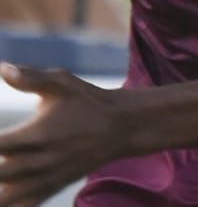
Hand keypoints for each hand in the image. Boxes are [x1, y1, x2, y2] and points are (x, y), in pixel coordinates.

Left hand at [0, 63, 130, 204]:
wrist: (122, 126)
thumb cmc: (87, 100)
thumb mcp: (62, 83)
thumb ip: (30, 78)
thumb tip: (2, 68)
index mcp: (36, 134)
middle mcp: (40, 160)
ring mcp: (47, 177)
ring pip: (8, 196)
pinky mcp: (53, 186)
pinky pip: (25, 203)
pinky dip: (11, 203)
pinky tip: (4, 193)